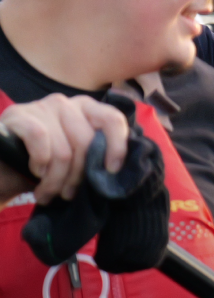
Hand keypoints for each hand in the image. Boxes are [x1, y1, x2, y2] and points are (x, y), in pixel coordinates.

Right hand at [0, 94, 130, 203]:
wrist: (3, 167)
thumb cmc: (44, 165)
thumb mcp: (75, 160)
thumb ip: (96, 156)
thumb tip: (116, 171)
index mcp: (87, 109)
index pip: (112, 119)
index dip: (117, 146)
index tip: (110, 171)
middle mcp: (66, 103)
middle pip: (86, 142)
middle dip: (78, 176)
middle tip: (67, 194)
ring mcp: (41, 106)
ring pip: (63, 150)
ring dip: (56, 180)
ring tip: (48, 193)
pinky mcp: (17, 115)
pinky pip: (40, 139)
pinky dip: (40, 162)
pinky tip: (35, 172)